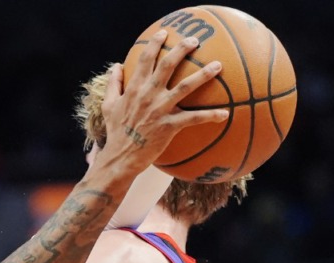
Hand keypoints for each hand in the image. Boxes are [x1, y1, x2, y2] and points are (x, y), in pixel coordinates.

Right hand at [98, 30, 226, 173]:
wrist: (120, 158)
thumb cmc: (115, 132)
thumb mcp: (109, 106)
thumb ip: (114, 84)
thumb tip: (116, 66)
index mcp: (134, 88)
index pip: (145, 59)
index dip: (155, 43)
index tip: (164, 33)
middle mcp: (148, 95)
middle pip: (168, 65)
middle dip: (182, 49)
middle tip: (195, 41)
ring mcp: (160, 110)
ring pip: (186, 87)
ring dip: (204, 75)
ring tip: (218, 65)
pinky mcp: (169, 127)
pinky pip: (193, 119)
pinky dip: (210, 116)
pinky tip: (225, 114)